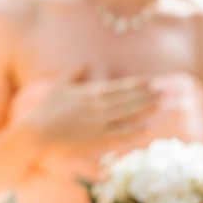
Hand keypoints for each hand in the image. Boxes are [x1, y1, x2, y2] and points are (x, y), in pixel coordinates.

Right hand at [21, 65, 156, 145]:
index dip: (137, 84)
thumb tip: (84, 63)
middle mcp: (98, 107)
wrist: (36, 131)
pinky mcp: (97, 139)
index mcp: (89, 93)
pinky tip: (147, 127)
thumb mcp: (58, 87)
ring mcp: (99, 123)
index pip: (119, 87)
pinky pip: (120, 134)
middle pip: (128, 100)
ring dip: (146, 109)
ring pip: (128, 114)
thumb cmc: (44, 109)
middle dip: (148, 95)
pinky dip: (134, 130)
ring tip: (162, 104)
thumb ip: (73, 74)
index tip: (151, 81)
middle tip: (166, 90)